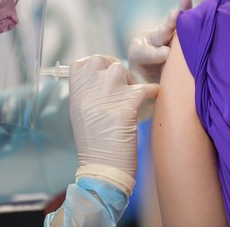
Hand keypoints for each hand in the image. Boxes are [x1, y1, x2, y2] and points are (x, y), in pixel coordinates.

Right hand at [69, 55, 158, 182]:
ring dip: (131, 79)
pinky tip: (154, 95)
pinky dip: (152, 90)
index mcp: (75, 94)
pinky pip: (145, 87)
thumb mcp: (82, 114)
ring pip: (122, 69)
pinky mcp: (126, 105)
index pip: (82, 63)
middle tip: (123, 81)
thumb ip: (89, 93)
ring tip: (134, 94)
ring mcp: (106, 95)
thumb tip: (103, 79)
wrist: (102, 168)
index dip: (97, 64)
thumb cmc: (94, 144)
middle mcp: (88, 90)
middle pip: (102, 61)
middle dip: (114, 66)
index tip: (105, 72)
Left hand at [127, 0, 192, 83]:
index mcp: (138, 55)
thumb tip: (159, 89)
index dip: (155, 53)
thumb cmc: (146, 85)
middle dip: (163, 32)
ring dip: (175, 19)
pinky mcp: (176, 33)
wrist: (150, 77)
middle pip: (157, 37)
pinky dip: (184, 10)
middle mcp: (150, 42)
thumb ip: (148, 87)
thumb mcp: (143, 88)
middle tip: (168, 28)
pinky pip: (181, 21)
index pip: (145, 53)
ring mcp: (163, 36)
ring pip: (169, 28)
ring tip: (180, 8)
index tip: (165, 54)